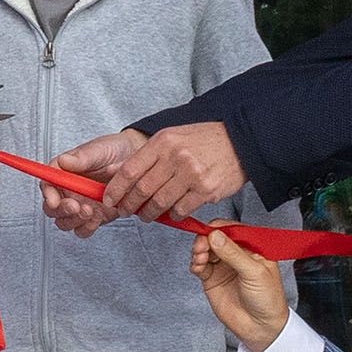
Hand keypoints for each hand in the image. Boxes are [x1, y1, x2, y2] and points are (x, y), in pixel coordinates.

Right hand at [45, 132, 135, 234]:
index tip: (54, 201)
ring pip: (65, 223)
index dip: (47, 194)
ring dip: (75, 221)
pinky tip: (98, 217)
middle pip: (52, 209)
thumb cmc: (114, 151)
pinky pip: (83, 229)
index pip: (47, 185)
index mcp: (64, 172)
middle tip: (76, 206)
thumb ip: (81, 158)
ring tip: (90, 211)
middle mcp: (69, 191)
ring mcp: (80, 205)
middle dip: (62, 211)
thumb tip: (63, 160)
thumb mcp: (99, 150)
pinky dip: (88, 227)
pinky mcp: (93, 217)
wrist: (136, 160)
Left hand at [104, 122, 245, 222]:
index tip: (110, 199)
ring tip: (147, 215)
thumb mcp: (173, 136)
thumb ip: (151, 155)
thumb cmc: (205, 140)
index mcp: (163, 142)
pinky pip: (181, 210)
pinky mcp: (206, 190)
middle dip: (130, 205)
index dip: (116, 189)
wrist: (241, 140)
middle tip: (126, 210)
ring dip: (149, 213)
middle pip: (142, 189)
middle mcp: (175, 157)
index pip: (130, 170)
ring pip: (159, 203)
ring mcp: (191, 174)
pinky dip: (173, 215)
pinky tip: (172, 212)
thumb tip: (125, 177)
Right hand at [191, 229, 288, 351]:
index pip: (233, 230)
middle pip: (216, 238)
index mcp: (252, 248)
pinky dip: (195, 263)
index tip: (209, 231)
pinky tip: (198, 266)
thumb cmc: (268, 299)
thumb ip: (234, 253)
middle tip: (201, 246)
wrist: (260, 327)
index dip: (220, 228)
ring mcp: (223, 266)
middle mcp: (237, 254)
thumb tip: (216, 236)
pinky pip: (200, 265)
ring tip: (200, 257)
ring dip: (199, 250)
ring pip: (206, 250)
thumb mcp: (254, 273)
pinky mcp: (212, 279)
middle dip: (206, 239)